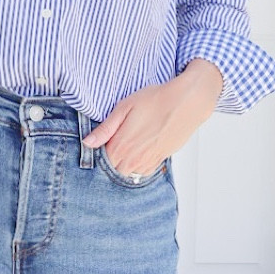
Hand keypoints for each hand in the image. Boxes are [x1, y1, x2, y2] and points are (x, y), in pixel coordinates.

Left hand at [82, 60, 224, 175]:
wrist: (187, 102)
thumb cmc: (156, 100)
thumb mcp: (125, 107)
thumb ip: (105, 129)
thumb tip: (87, 142)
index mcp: (121, 145)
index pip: (100, 161)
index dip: (98, 153)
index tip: (100, 143)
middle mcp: (134, 158)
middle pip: (113, 170)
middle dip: (109, 161)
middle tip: (114, 143)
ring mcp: (148, 162)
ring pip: (128, 173)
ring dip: (123, 164)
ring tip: (127, 147)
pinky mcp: (160, 160)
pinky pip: (143, 172)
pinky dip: (137, 166)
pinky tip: (138, 151)